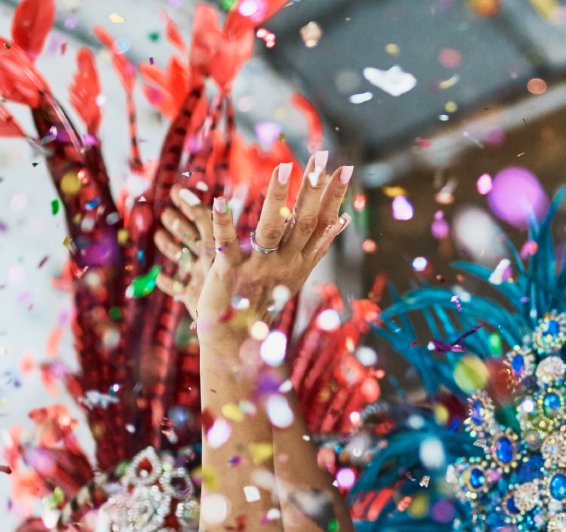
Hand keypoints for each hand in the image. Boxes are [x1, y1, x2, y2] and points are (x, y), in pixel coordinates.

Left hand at [154, 153, 352, 349]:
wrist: (237, 340)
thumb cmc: (265, 301)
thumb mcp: (296, 274)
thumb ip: (317, 247)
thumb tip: (342, 220)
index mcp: (302, 262)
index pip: (323, 223)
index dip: (334, 196)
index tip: (345, 168)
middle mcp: (285, 264)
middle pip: (305, 221)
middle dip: (314, 188)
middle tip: (324, 157)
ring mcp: (259, 267)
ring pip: (272, 227)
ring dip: (278, 197)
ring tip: (284, 168)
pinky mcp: (229, 271)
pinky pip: (227, 242)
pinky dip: (223, 221)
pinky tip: (220, 199)